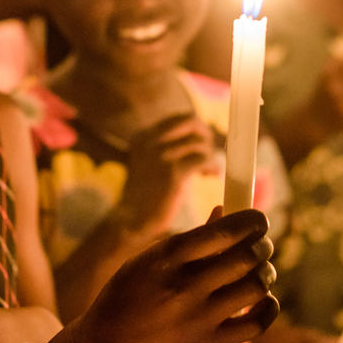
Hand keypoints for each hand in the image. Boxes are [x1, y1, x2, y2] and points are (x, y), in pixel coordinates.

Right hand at [73, 207, 278, 342]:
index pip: (224, 231)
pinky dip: (267, 307)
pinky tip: (260, 299)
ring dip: (265, 273)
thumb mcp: (147, 261)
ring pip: (256, 287)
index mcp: (166, 258)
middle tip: (262, 245)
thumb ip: (190, 240)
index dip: (252, 221)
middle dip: (263, 245)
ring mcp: (198, 319)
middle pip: (247, 257)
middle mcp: (185, 286)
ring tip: (259, 271)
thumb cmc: (125, 298)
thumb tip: (226, 214)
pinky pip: (256, 324)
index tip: (259, 220)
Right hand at [116, 114, 215, 236]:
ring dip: (209, 155)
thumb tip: (199, 138)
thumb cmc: (145, 197)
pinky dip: (212, 166)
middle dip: (205, 135)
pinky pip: (204, 159)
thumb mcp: (149, 163)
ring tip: (208, 171)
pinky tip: (211, 175)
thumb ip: (168, 148)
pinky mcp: (174, 173)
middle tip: (209, 152)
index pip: (179, 119)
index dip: (195, 130)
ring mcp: (161, 155)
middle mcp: (150, 141)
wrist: (131, 222)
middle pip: (191, 122)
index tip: (201, 145)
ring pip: (200, 142)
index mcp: (143, 137)